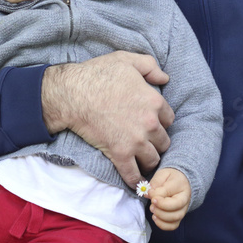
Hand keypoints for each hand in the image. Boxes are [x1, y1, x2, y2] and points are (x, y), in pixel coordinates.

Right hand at [41, 51, 173, 186]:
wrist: (74, 93)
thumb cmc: (98, 74)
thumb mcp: (127, 60)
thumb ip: (150, 66)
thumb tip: (164, 78)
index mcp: (154, 101)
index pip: (169, 119)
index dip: (161, 121)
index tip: (153, 123)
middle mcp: (150, 123)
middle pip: (164, 141)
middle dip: (157, 142)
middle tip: (147, 142)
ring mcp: (136, 140)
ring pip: (154, 159)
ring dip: (149, 160)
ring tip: (142, 160)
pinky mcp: (120, 154)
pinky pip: (134, 174)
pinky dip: (136, 180)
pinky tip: (136, 182)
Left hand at [147, 168, 191, 230]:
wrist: (180, 180)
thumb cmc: (170, 177)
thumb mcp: (162, 174)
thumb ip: (155, 183)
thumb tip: (148, 193)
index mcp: (182, 186)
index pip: (172, 195)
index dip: (160, 198)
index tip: (150, 195)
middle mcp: (186, 199)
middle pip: (176, 210)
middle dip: (161, 209)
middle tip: (152, 204)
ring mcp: (183, 209)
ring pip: (175, 219)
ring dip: (161, 217)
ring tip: (153, 210)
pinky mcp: (178, 216)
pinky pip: (173, 225)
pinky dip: (163, 225)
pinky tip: (155, 218)